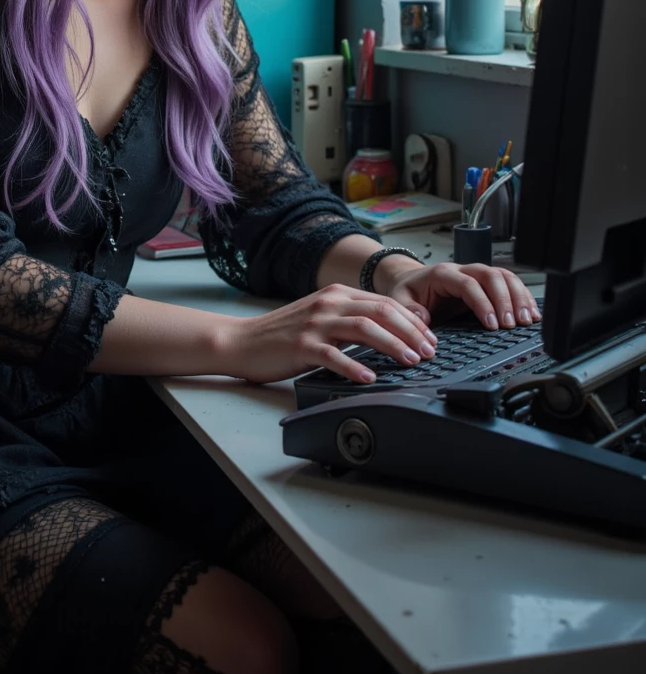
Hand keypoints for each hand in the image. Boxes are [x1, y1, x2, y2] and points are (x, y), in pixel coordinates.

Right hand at [221, 284, 438, 385]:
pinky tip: (370, 378)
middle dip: (411, 332)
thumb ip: (351, 318)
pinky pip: (334, 355)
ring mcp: (315, 324)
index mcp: (336, 295)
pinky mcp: (301, 346)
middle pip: (380, 312)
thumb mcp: (321, 317)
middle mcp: (328, 304)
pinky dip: (355, 366)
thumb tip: (391, 331)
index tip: (431, 339)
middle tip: (429, 351)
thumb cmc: (284, 333)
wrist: (243, 340)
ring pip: (363, 329)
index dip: (412, 321)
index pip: (385, 303)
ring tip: (411, 361)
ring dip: (393, 345)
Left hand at [384, 261, 540, 331]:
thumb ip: (408, 310)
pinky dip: (522, 296)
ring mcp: (476, 275)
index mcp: (443, 274)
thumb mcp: (399, 300)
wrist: (410, 281)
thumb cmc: (408, 291)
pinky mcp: (485, 284)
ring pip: (504, 277)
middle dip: (506, 299)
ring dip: (518, 297)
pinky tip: (531, 312)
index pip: (469, 284)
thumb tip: (423, 319)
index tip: (493, 324)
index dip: (483, 303)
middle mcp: (463, 270)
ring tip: (527, 320)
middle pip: (491, 276)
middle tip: (513, 323)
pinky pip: (509, 283)